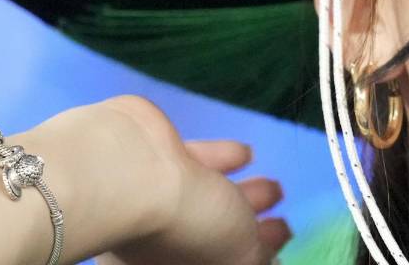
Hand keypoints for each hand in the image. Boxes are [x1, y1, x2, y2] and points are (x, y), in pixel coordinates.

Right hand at [93, 96, 291, 264]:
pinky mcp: (153, 156)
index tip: (277, 253)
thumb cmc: (183, 228)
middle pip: (211, 239)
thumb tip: (269, 262)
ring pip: (207, 199)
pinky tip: (248, 153)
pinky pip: (196, 163)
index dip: (249, 260)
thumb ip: (254, 260)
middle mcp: (154, 244)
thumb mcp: (236, 259)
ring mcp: (151, 199)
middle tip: (280, 224)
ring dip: (243, 195)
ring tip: (275, 188)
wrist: (128, 170)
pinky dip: (224, 159)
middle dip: (249, 232)